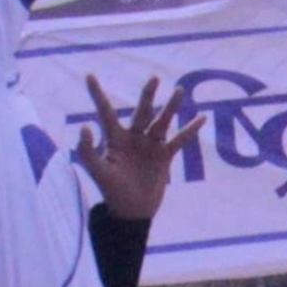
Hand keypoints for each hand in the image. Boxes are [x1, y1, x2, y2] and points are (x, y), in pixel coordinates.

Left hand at [75, 74, 202, 220]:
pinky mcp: (164, 156)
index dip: (97, 95)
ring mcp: (150, 145)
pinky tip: (201, 118)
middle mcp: (133, 137)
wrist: (132, 211)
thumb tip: (84, 126)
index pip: (105, 112)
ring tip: (180, 91)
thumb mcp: (97, 171)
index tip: (89, 75)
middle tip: (154, 79)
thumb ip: (87, 151)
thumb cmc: (111, 191)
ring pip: (162, 122)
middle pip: (141, 112)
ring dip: (171, 107)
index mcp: (115, 139)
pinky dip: (190, 130)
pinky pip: (179, 141)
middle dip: (147, 96)